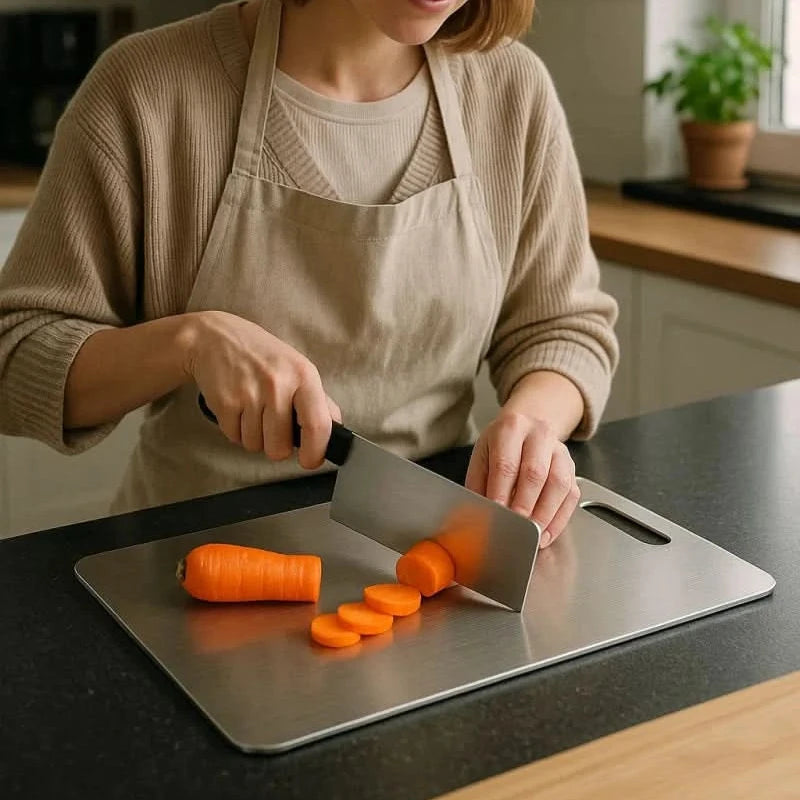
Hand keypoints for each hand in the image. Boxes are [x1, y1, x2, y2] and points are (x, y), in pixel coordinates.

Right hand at [184, 311, 340, 467]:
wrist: (214, 337)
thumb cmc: (261, 355)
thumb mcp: (297, 367)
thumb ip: (318, 400)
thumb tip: (335, 430)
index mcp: (303, 376)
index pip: (318, 426)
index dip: (316, 453)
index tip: (310, 461)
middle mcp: (278, 385)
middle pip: (280, 447)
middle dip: (276, 445)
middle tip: (272, 425)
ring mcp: (250, 394)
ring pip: (256, 446)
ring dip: (254, 436)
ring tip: (253, 410)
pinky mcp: (225, 403)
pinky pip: (235, 437)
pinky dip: (235, 429)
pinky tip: (238, 407)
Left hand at [465, 411, 579, 547]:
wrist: (528, 428)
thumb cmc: (501, 447)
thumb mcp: (483, 457)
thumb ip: (480, 485)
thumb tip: (481, 516)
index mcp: (511, 428)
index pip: (506, 463)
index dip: (501, 492)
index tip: (497, 514)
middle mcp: (539, 435)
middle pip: (535, 473)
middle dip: (524, 505)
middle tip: (515, 527)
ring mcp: (559, 450)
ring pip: (558, 484)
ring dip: (545, 514)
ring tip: (532, 534)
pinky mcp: (572, 467)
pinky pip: (571, 495)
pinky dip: (559, 518)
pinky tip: (546, 532)